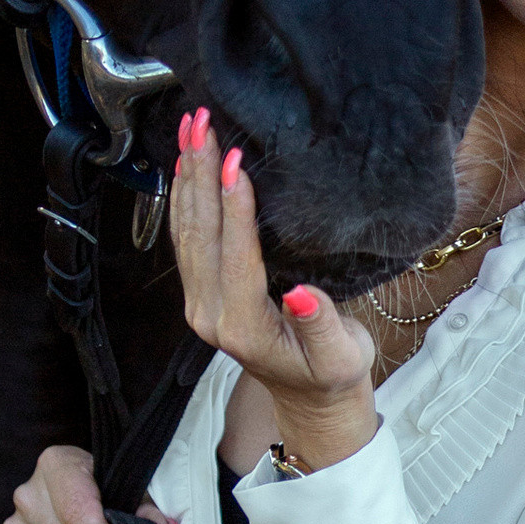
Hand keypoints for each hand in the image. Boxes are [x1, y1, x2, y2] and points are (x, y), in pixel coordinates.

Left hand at [171, 110, 378, 472]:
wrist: (309, 400)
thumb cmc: (330, 375)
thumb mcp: (339, 356)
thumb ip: (319, 325)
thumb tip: (301, 293)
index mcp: (243, 326)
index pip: (235, 254)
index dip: (234, 206)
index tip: (234, 160)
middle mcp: (211, 313)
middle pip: (200, 233)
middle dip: (199, 173)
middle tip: (202, 123)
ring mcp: (200, 303)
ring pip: (186, 230)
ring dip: (186, 176)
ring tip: (191, 129)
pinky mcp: (201, 293)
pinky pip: (186, 238)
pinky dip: (185, 196)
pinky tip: (187, 165)